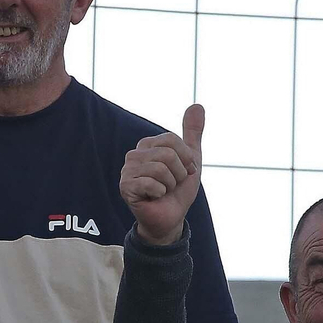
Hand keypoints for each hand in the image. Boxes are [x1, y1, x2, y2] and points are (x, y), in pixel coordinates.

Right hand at [121, 104, 203, 245]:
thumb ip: (192, 133)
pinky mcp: (125, 187)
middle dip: (178, 173)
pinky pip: (152, 183)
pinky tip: (154, 198)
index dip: (185, 158)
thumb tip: (197, 105)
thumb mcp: (190, 159)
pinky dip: (160, 193)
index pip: (171, 140)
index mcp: (147, 145)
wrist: (171, 218)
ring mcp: (127, 171)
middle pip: (167, 154)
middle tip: (172, 184)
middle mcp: (134, 155)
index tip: (184, 172)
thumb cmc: (178, 190)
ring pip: (161, 169)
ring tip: (163, 191)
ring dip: (170, 184)